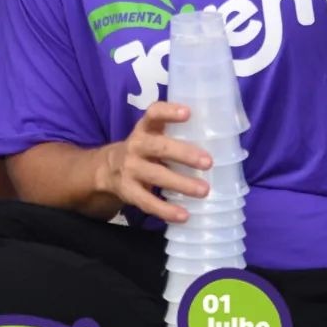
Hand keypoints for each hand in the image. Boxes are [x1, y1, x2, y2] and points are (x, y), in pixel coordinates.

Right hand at [98, 102, 213, 223]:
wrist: (107, 169)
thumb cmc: (144, 149)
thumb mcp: (152, 135)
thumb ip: (176, 135)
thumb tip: (219, 142)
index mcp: (145, 128)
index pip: (154, 113)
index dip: (169, 112)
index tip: (188, 113)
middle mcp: (136, 145)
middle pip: (158, 147)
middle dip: (184, 154)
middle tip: (208, 162)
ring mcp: (130, 168)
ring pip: (156, 175)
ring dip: (181, 183)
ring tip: (204, 191)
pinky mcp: (128, 191)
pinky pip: (147, 201)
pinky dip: (166, 210)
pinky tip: (184, 215)